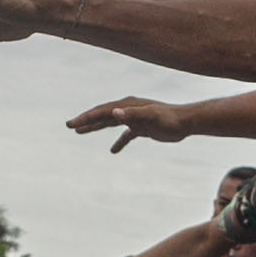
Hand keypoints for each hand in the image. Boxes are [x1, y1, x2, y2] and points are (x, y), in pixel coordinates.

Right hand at [68, 97, 188, 152]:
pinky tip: (113, 151)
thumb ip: (132, 114)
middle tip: (70, 126)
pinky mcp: (142, 128)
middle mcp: (128, 110)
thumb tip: (114, 113)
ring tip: (80, 132)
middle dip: (86, 121)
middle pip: (103, 115)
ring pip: (111, 123)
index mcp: (127, 106)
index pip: (101, 112)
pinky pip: (126, 135)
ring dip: (96, 127)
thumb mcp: (150, 116)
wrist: (186, 122)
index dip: (85, 118)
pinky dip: (119, 142)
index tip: (71, 124)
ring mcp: (135, 119)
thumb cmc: (169, 118)